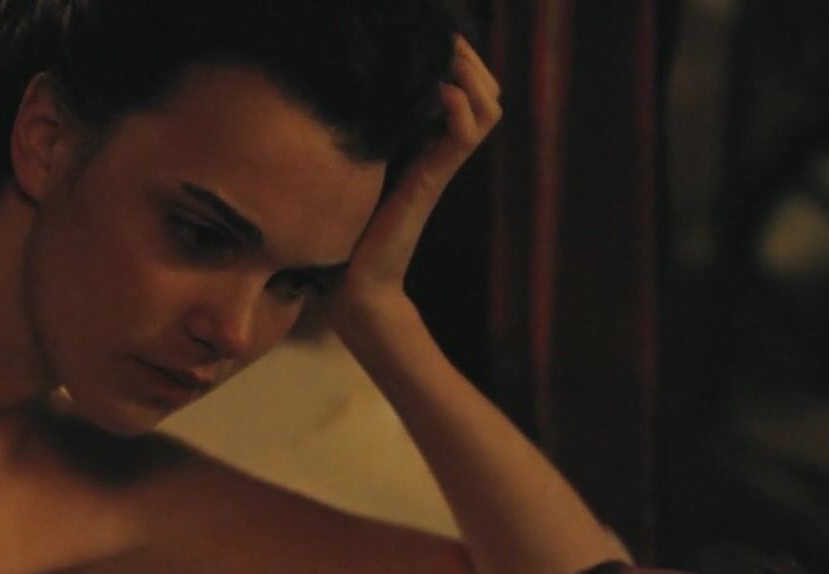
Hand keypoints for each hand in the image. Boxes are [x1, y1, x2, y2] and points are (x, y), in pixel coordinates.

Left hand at [330, 34, 501, 319]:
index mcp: (425, 143)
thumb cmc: (345, 228)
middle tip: (446, 41)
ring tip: (445, 60)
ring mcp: (440, 165)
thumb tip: (340, 95)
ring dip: (472, 76)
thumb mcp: (352, 167)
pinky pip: (464, 135)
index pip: (470, 92)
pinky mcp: (431, 181)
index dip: (463, 60)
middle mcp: (440, 151)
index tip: (438, 37)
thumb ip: (360, 133)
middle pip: (488, 95)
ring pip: (487, 108)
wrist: (353, 282)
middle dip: (473, 60)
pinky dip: (457, 105)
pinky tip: (437, 92)